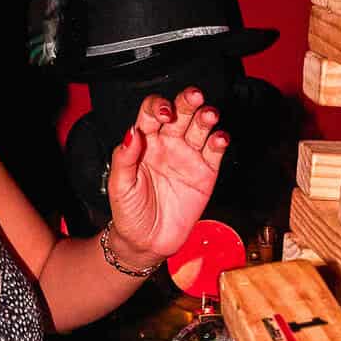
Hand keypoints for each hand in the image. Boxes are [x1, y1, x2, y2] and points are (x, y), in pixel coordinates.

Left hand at [106, 89, 226, 262]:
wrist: (147, 242)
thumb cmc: (129, 213)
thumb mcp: (120, 186)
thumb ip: (124, 158)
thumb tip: (132, 132)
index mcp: (145, 142)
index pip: (152, 113)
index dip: (159, 107)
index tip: (165, 114)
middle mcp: (168, 144)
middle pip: (181, 112)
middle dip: (188, 102)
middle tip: (194, 97)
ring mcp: (188, 156)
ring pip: (200, 128)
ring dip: (206, 117)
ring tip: (210, 115)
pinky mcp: (206, 172)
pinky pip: (215, 152)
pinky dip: (220, 142)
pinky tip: (220, 138)